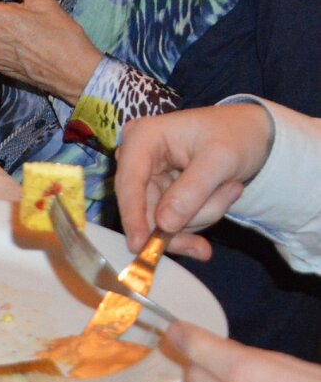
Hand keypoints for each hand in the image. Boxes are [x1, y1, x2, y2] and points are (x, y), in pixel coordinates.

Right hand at [116, 103, 272, 258]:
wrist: (253, 132)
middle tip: (204, 248)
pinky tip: (223, 197)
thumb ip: (192, 190)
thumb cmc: (236, 135)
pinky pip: (173, 219)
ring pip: (162, 218)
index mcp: (144, 138)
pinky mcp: (162, 191)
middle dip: (181, 222)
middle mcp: (139, 158)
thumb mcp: (221, 159)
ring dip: (199, 216)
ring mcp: (150, 177)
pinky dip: (199, 218)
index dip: (132, 214)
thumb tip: (164, 224)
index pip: (129, 182)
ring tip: (230, 190)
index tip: (139, 245)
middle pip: (144, 207)